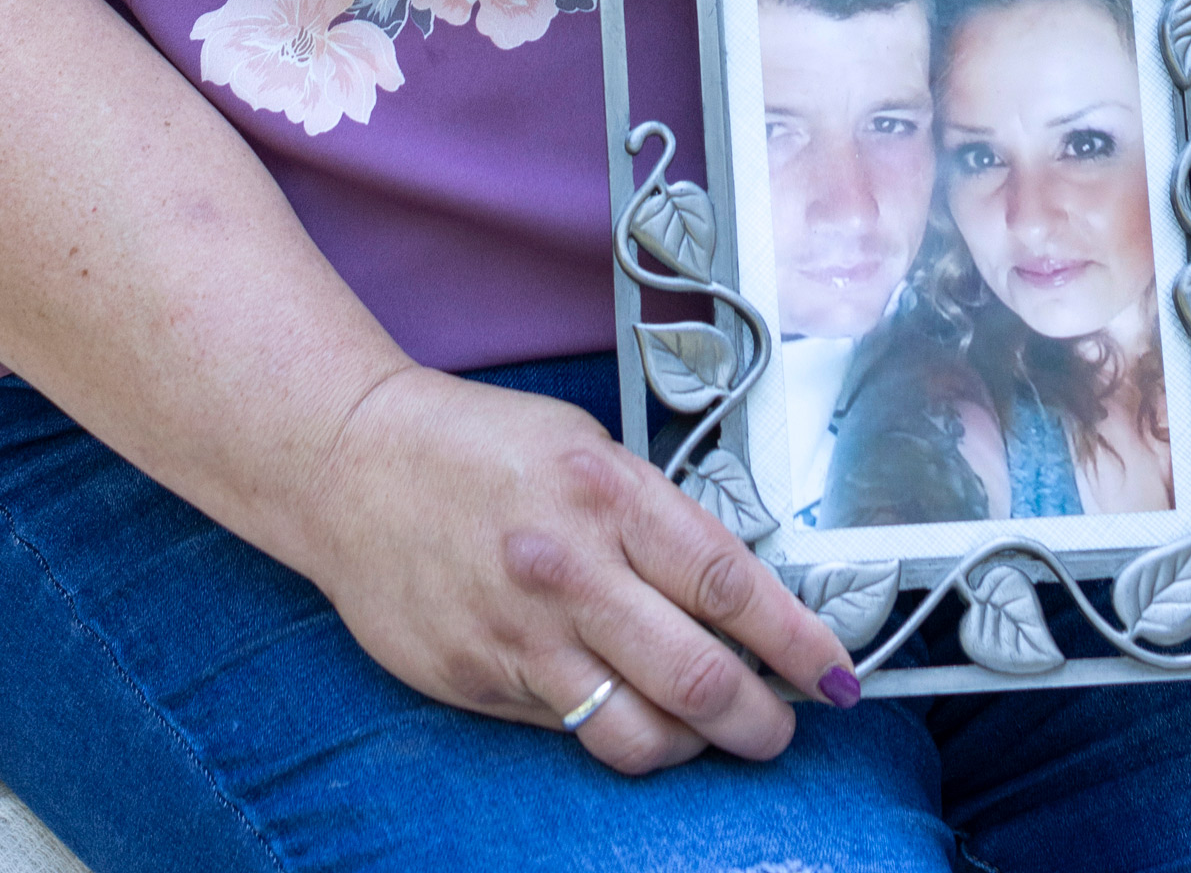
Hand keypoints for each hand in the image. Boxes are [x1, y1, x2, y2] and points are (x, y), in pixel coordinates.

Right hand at [300, 365, 858, 772]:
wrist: (351, 462)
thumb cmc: (477, 444)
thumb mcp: (585, 451)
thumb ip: (654, 519)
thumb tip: (731, 594)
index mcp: (608, 495)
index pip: (730, 584)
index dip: (798, 642)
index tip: (839, 676)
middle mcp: (571, 570)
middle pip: (699, 678)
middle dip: (761, 720)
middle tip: (782, 728)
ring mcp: (521, 635)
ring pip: (640, 734)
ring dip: (692, 746)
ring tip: (706, 732)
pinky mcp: (478, 681)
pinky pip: (570, 730)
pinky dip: (613, 728)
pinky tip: (623, 707)